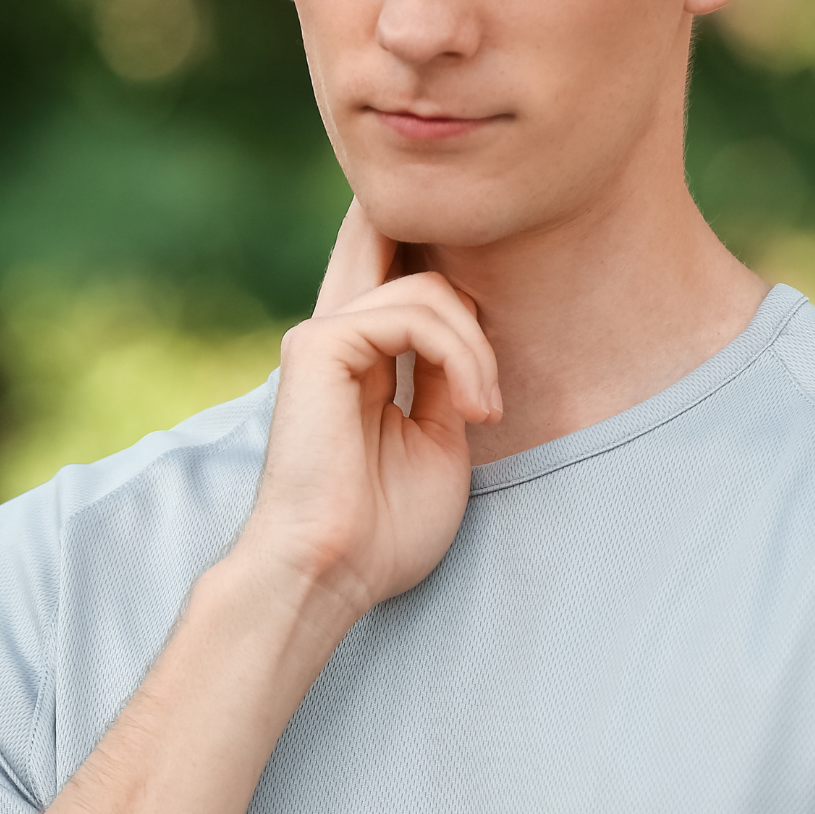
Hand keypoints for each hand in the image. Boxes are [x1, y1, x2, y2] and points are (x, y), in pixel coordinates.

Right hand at [238, 200, 501, 616]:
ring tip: (486, 410)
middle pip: (390, 240)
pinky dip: (461, 355)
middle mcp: (337, 338)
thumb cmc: (383, 532)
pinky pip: (413, 314)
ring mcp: (324, 337)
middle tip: (490, 337)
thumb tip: (471, 328)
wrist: (331, 574)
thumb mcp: (440, 442)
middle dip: (456, 254)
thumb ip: (448, 379)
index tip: (496, 365)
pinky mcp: (318, 345)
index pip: (402, 277)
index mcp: (360, 361)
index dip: (457, 284)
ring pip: (428, 289)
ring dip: (478, 349)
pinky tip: (473, 408)